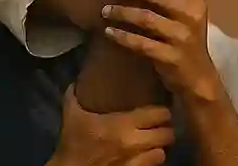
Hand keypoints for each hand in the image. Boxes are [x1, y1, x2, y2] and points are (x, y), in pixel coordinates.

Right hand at [51, 87, 174, 165]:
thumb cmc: (73, 141)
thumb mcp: (71, 114)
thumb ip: (75, 94)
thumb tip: (78, 80)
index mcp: (122, 124)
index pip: (158, 114)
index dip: (163, 111)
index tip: (159, 108)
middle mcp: (134, 142)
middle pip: (167, 134)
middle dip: (165, 129)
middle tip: (159, 124)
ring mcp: (136, 160)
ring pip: (162, 152)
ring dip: (159, 146)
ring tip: (155, 141)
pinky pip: (153, 165)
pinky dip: (152, 159)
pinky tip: (146, 155)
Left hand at [102, 0, 215, 99]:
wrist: (198, 77)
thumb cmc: (185, 37)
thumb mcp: (187, 13)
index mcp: (195, 1)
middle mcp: (190, 16)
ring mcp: (181, 38)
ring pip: (145, 19)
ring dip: (121, 12)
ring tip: (104, 10)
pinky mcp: (170, 57)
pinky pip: (140, 43)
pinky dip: (122, 36)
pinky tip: (108, 32)